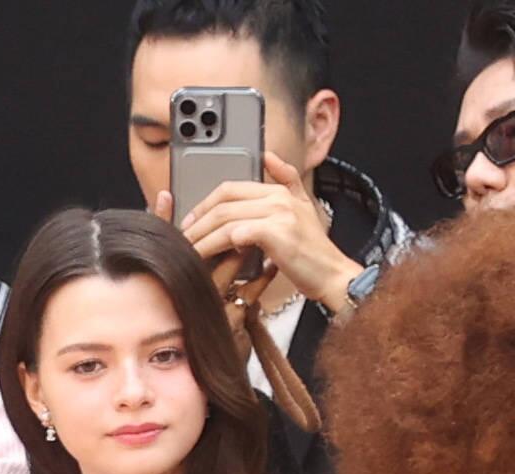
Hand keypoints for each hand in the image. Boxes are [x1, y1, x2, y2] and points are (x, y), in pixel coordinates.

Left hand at [176, 152, 360, 312]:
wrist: (332, 275)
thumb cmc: (311, 252)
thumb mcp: (302, 209)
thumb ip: (286, 181)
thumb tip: (269, 157)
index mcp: (280, 190)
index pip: (230, 188)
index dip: (205, 204)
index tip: (190, 221)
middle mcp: (279, 197)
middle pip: (223, 201)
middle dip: (197, 219)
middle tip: (182, 236)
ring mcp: (278, 213)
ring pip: (224, 218)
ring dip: (200, 236)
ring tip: (187, 250)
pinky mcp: (276, 232)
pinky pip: (233, 235)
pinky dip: (214, 247)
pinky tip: (207, 257)